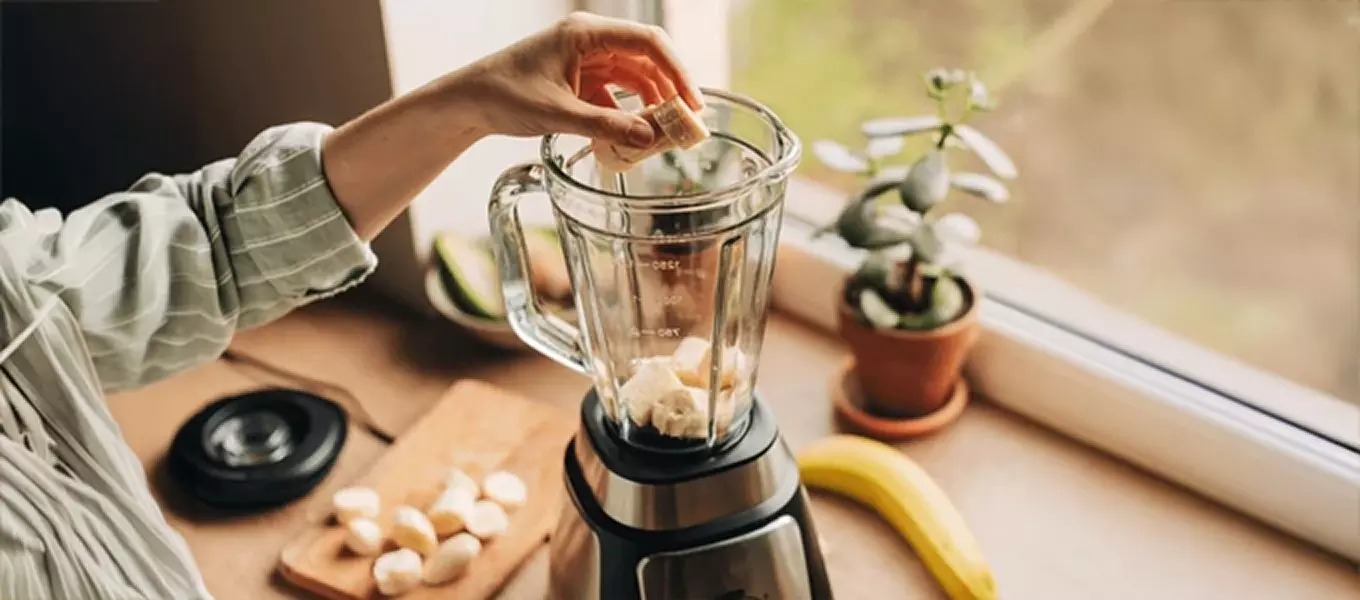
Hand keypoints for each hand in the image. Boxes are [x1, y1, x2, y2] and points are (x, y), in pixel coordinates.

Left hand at [453, 11, 703, 147]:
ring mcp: (587, 59)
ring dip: (652, 101)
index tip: (692, 101)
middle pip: (647, 57)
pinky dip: (629, 112)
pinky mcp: (581, 78)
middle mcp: (590, 40)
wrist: (469, 101)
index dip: (677, 70)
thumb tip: (649, 136)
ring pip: (635, 76)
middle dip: (671, 87)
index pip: (647, 42)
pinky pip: (618, 91)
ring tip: (669, 131)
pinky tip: (635, 136)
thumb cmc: (503, 95)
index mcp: (585, 34)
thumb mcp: (557, 114)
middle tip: (690, 120)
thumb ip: (605, 125)